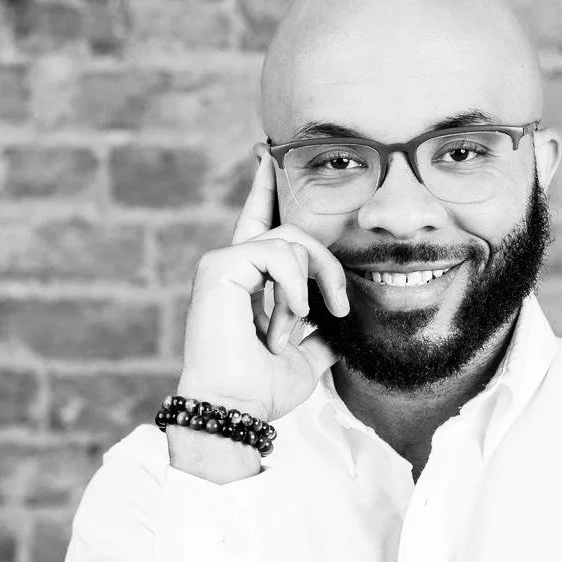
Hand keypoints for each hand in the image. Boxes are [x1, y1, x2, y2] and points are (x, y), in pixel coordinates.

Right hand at [175, 143, 349, 423]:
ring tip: (291, 328)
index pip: (261, 222)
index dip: (266, 188)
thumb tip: (341, 331)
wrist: (238, 407)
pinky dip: (291, 286)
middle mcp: (233, 265)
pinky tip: (284, 316)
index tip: (268, 154)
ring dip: (306, 287)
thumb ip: (322, 337)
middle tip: (336, 307)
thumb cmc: (262, 388)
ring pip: (291, 241)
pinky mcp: (220, 266)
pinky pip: (276, 252)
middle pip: (294, 231)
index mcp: (250, 280)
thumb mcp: (306, 359)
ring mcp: (224, 262)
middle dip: (327, 265)